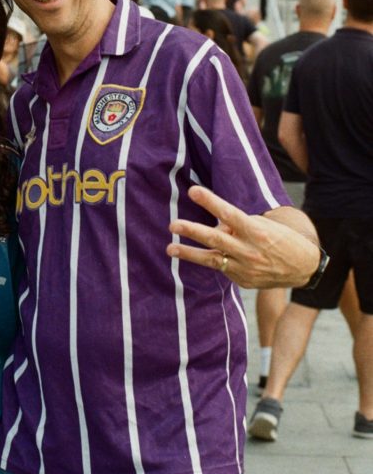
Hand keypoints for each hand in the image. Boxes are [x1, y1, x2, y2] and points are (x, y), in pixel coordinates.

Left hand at [167, 185, 319, 289]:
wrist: (303, 267)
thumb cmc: (280, 239)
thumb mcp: (262, 226)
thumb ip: (236, 227)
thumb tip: (213, 229)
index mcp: (257, 232)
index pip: (230, 214)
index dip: (211, 202)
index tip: (193, 192)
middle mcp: (250, 251)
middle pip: (216, 239)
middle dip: (192, 231)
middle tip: (173, 224)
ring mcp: (246, 269)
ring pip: (213, 259)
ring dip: (189, 253)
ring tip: (170, 248)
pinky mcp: (243, 281)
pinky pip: (222, 268)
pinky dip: (209, 260)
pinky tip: (194, 253)